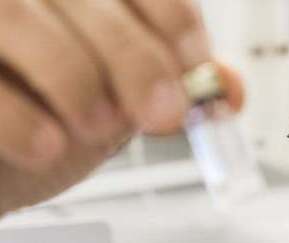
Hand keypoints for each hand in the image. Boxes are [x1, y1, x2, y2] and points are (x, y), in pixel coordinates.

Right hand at [0, 0, 242, 215]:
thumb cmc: (39, 117)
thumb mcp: (112, 99)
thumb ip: (164, 85)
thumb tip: (231, 87)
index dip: (167, 14)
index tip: (196, 64)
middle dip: (133, 55)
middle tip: (163, 113)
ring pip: (19, 19)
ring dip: (74, 76)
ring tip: (96, 127)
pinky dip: (16, 116)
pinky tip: (46, 145)